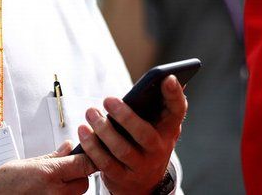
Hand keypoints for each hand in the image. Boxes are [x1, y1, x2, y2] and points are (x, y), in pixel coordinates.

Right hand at [0, 141, 95, 194]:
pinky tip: (47, 192)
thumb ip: (52, 157)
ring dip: (70, 188)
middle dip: (78, 174)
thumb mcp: (27, 164)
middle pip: (83, 182)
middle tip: (64, 170)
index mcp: (49, 175)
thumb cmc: (2, 185)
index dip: (88, 157)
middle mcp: (55, 193)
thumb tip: (69, 147)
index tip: (87, 153)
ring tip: (51, 184)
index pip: (85, 164)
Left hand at [78, 76, 186, 194]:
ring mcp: (142, 166)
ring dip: (103, 130)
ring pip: (122, 150)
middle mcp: (159, 149)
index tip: (167, 77)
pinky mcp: (123, 178)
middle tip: (108, 99)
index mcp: (169, 129)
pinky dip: (93, 147)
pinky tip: (84, 132)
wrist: (145, 184)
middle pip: (144, 134)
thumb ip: (158, 105)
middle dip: (125, 116)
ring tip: (91, 113)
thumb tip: (162, 77)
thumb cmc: (148, 142)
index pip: (177, 110)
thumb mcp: (158, 125)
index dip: (174, 94)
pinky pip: (105, 164)